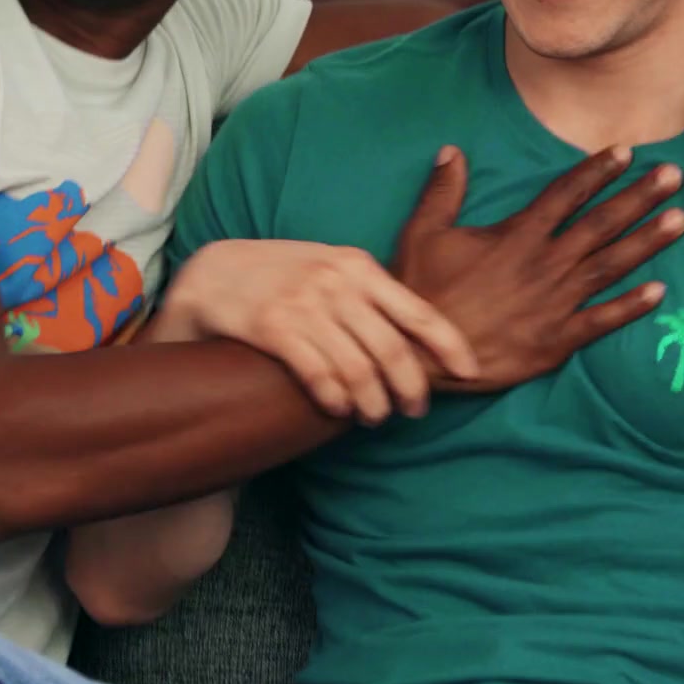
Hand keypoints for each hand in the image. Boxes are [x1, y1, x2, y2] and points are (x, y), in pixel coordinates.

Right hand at [158, 240, 478, 423]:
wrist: (212, 273)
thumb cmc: (282, 276)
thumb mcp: (331, 267)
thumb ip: (370, 293)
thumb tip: (420, 336)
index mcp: (359, 266)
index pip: (420, 312)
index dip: (451, 347)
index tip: (471, 374)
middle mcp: (336, 282)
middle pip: (393, 350)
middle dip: (411, 389)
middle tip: (414, 410)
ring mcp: (304, 304)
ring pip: (358, 370)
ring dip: (373, 404)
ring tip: (375, 417)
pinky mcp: (273, 327)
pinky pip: (318, 374)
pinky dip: (335, 400)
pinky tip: (339, 411)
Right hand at [392, 144, 683, 392]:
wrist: (423, 355)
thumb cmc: (422, 293)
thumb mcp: (422, 233)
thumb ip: (442, 191)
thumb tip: (452, 150)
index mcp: (516, 236)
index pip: (565, 194)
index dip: (597, 171)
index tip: (627, 152)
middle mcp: (544, 264)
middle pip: (600, 224)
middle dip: (639, 197)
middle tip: (674, 175)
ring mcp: (555, 303)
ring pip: (610, 266)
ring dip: (647, 241)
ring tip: (681, 220)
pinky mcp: (556, 340)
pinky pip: (601, 320)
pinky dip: (632, 306)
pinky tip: (661, 291)